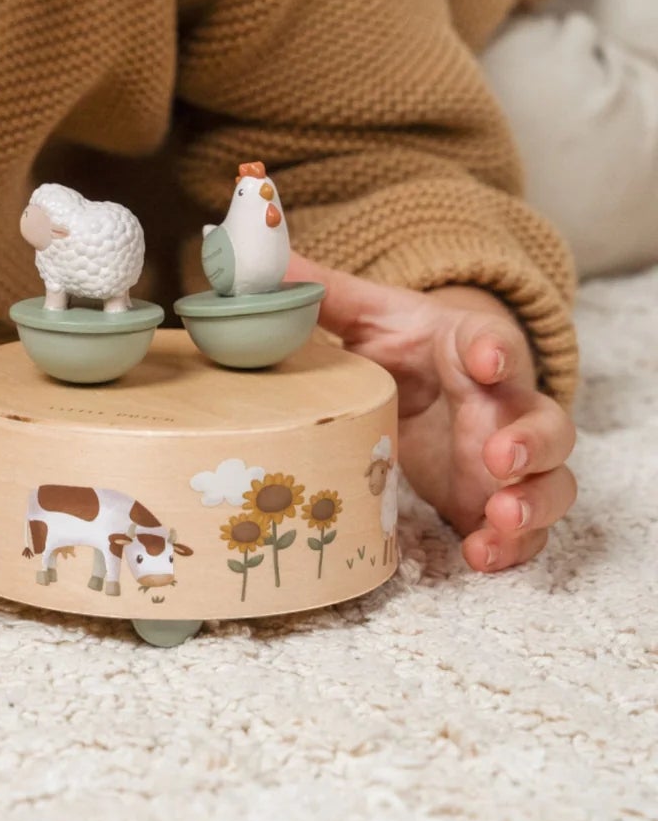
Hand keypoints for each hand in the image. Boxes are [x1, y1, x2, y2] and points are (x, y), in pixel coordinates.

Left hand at [288, 252, 576, 572]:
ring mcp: (511, 462)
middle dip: (531, 442)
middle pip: (547, 424)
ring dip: (533, 502)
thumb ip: (326, 294)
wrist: (434, 384)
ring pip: (552, 483)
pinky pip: (527, 533)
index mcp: (475, 351)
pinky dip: (511, 548)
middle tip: (499, 456)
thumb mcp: (371, 317)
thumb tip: (268, 264)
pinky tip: (482, 556)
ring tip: (501, 516)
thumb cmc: (407, 346)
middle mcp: (507, 407)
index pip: (496, 343)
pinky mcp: (499, 502)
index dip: (494, 350)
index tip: (483, 359)